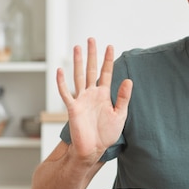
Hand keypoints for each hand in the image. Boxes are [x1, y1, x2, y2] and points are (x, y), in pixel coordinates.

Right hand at [56, 38, 132, 163]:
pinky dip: (62, 83)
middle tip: (91, 39)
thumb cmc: (106, 134)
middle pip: (91, 70)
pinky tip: (60, 71)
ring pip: (78, 76)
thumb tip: (128, 80)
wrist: (94, 149)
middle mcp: (91, 94)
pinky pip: (66, 93)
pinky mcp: (72, 108)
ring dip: (78, 62)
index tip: (110, 46)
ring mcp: (81, 100)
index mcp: (103, 95)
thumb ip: (123, 97)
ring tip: (77, 47)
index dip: (107, 60)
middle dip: (91, 55)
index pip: (106, 73)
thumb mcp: (120, 114)